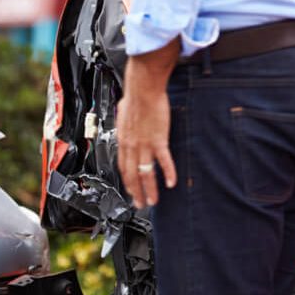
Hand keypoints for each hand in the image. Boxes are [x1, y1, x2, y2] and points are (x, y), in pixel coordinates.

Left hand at [115, 88, 177, 207]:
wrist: (143, 89)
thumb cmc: (135, 98)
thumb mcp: (123, 114)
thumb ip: (125, 124)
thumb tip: (124, 122)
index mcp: (123, 141)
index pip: (123, 167)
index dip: (126, 182)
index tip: (130, 191)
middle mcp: (131, 146)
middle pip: (132, 175)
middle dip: (136, 193)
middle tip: (140, 204)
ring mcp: (144, 145)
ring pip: (145, 173)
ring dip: (149, 189)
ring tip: (153, 201)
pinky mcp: (158, 140)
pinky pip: (163, 161)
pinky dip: (168, 173)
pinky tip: (171, 183)